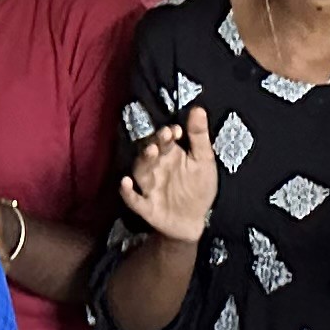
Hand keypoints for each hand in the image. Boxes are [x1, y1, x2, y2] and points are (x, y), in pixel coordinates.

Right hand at [121, 104, 219, 245]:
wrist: (195, 221)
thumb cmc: (198, 187)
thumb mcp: (203, 161)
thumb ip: (199, 136)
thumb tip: (198, 108)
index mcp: (170, 155)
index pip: (165, 140)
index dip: (168, 134)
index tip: (176, 130)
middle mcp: (156, 168)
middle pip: (149, 153)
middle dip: (155, 144)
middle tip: (163, 136)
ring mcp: (150, 187)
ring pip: (141, 172)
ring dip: (144, 161)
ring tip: (150, 151)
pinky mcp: (147, 207)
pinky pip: (134, 199)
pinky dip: (127, 192)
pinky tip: (125, 182)